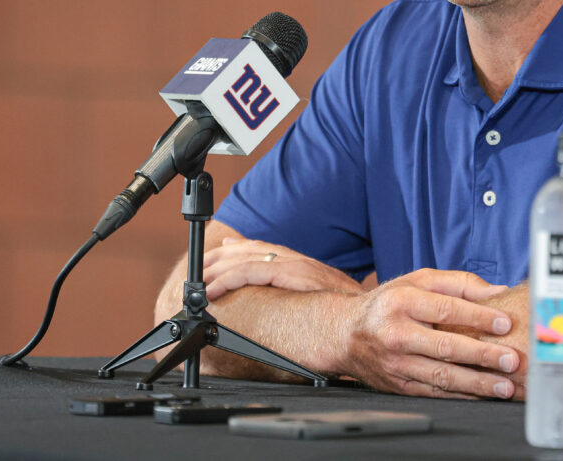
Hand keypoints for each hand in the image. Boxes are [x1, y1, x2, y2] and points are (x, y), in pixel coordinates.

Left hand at [202, 237, 362, 298]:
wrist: (365, 313)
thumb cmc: (344, 310)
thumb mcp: (319, 297)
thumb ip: (298, 292)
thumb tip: (280, 296)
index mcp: (299, 263)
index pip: (261, 248)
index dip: (235, 249)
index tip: (216, 253)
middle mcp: (295, 259)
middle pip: (248, 250)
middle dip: (220, 257)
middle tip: (198, 265)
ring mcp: (294, 265)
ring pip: (245, 260)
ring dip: (217, 269)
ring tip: (198, 280)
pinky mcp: (292, 275)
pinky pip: (251, 274)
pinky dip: (228, 280)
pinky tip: (213, 290)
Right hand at [342, 269, 520, 399]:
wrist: (344, 333)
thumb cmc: (389, 303)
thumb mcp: (418, 281)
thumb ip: (459, 283)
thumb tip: (498, 291)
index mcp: (402, 302)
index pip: (445, 309)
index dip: (477, 317)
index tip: (505, 323)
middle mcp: (396, 334)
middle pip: (445, 347)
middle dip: (482, 355)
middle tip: (511, 360)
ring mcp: (396, 364)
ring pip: (441, 376)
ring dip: (476, 383)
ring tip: (504, 385)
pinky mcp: (398, 385)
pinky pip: (434, 392)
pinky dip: (460, 395)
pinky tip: (481, 394)